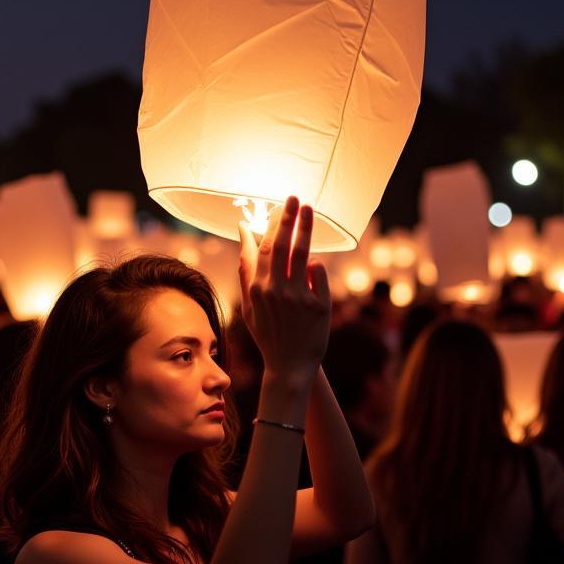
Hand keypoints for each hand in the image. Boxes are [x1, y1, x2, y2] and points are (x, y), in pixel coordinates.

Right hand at [237, 196, 330, 381]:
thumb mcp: (249, 305)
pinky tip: (311, 269)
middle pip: (284, 245)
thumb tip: (244, 235)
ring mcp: (299, 298)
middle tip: (295, 198)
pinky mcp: (319, 306)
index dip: (273, 224)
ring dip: (306, 228)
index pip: (265, 248)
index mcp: (258, 289)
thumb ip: (246, 270)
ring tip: (310, 209)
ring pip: (304, 254)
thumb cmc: (268, 333)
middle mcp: (277, 291)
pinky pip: (319, 273)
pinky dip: (316, 266)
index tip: (280, 206)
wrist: (290, 366)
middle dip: (289, 218)